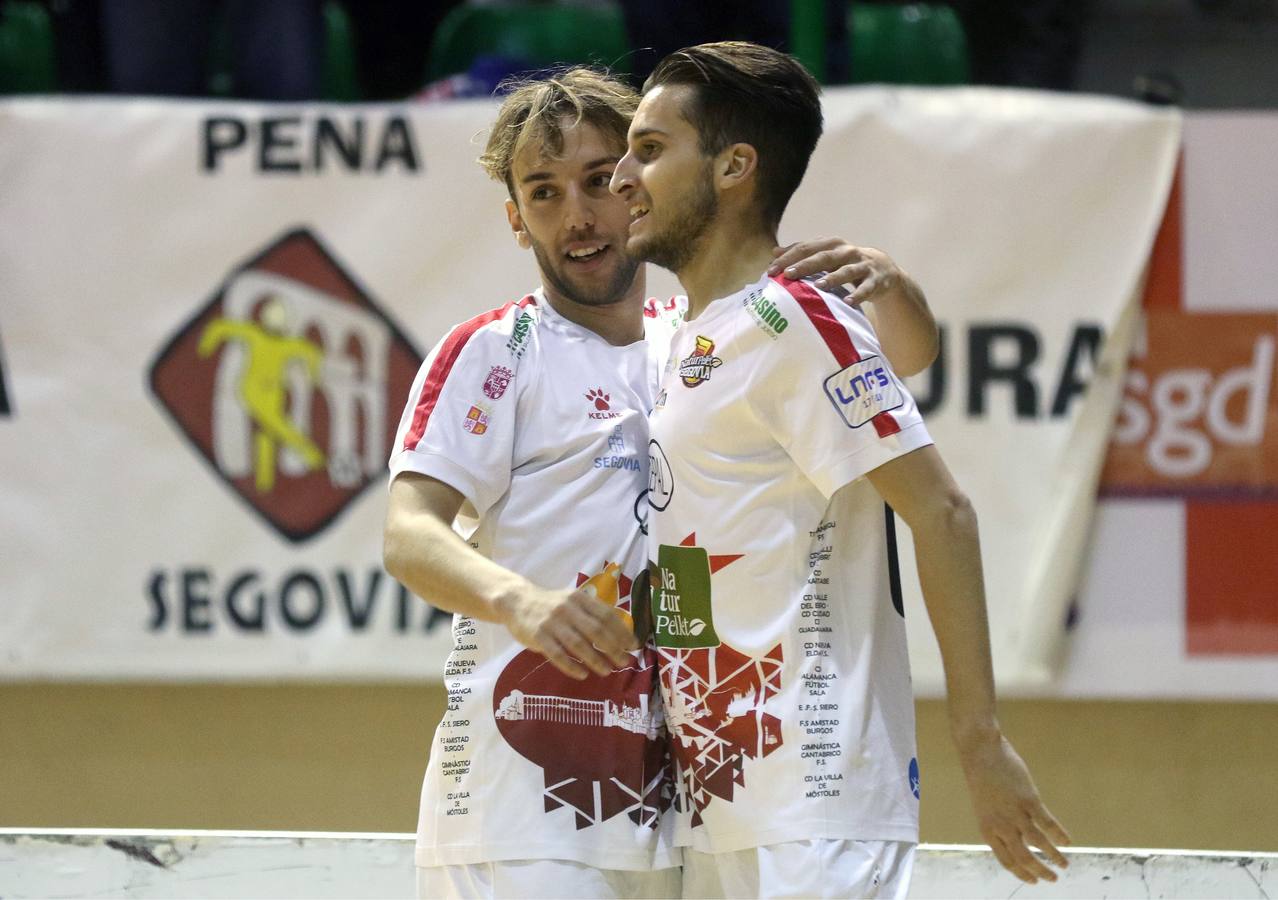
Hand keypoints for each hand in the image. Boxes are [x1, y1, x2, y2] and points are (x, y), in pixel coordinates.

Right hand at [497, 586, 638, 679]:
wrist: (517, 602)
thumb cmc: (551, 605)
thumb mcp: (573, 601)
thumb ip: (592, 613)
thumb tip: (620, 633)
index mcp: (580, 598)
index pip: (606, 616)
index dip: (622, 632)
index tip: (634, 646)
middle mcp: (567, 608)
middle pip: (596, 631)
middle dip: (613, 648)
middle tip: (624, 662)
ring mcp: (552, 622)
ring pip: (578, 644)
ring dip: (595, 660)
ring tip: (607, 671)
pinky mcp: (538, 636)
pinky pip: (558, 655)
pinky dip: (571, 666)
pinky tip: (582, 674)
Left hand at [769, 239, 904, 303]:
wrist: (883, 269)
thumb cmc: (846, 263)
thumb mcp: (826, 255)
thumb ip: (802, 253)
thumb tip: (774, 252)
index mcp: (831, 244)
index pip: (806, 248)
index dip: (788, 258)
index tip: (771, 270)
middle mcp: (846, 252)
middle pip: (823, 257)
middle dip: (805, 265)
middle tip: (788, 275)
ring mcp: (862, 265)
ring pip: (846, 271)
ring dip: (833, 278)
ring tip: (819, 286)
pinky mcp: (875, 280)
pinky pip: (866, 289)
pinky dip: (858, 296)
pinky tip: (848, 302)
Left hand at [958, 732, 1071, 883]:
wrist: (980, 752)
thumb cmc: (981, 777)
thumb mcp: (984, 806)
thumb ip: (997, 824)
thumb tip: (1015, 837)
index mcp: (987, 829)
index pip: (1006, 860)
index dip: (1021, 872)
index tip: (1033, 880)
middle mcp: (1001, 826)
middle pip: (1024, 858)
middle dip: (1040, 872)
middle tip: (1052, 879)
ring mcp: (1015, 813)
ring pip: (1039, 844)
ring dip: (1054, 857)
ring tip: (1065, 865)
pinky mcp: (1029, 800)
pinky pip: (1048, 823)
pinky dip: (1059, 835)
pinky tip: (1067, 842)